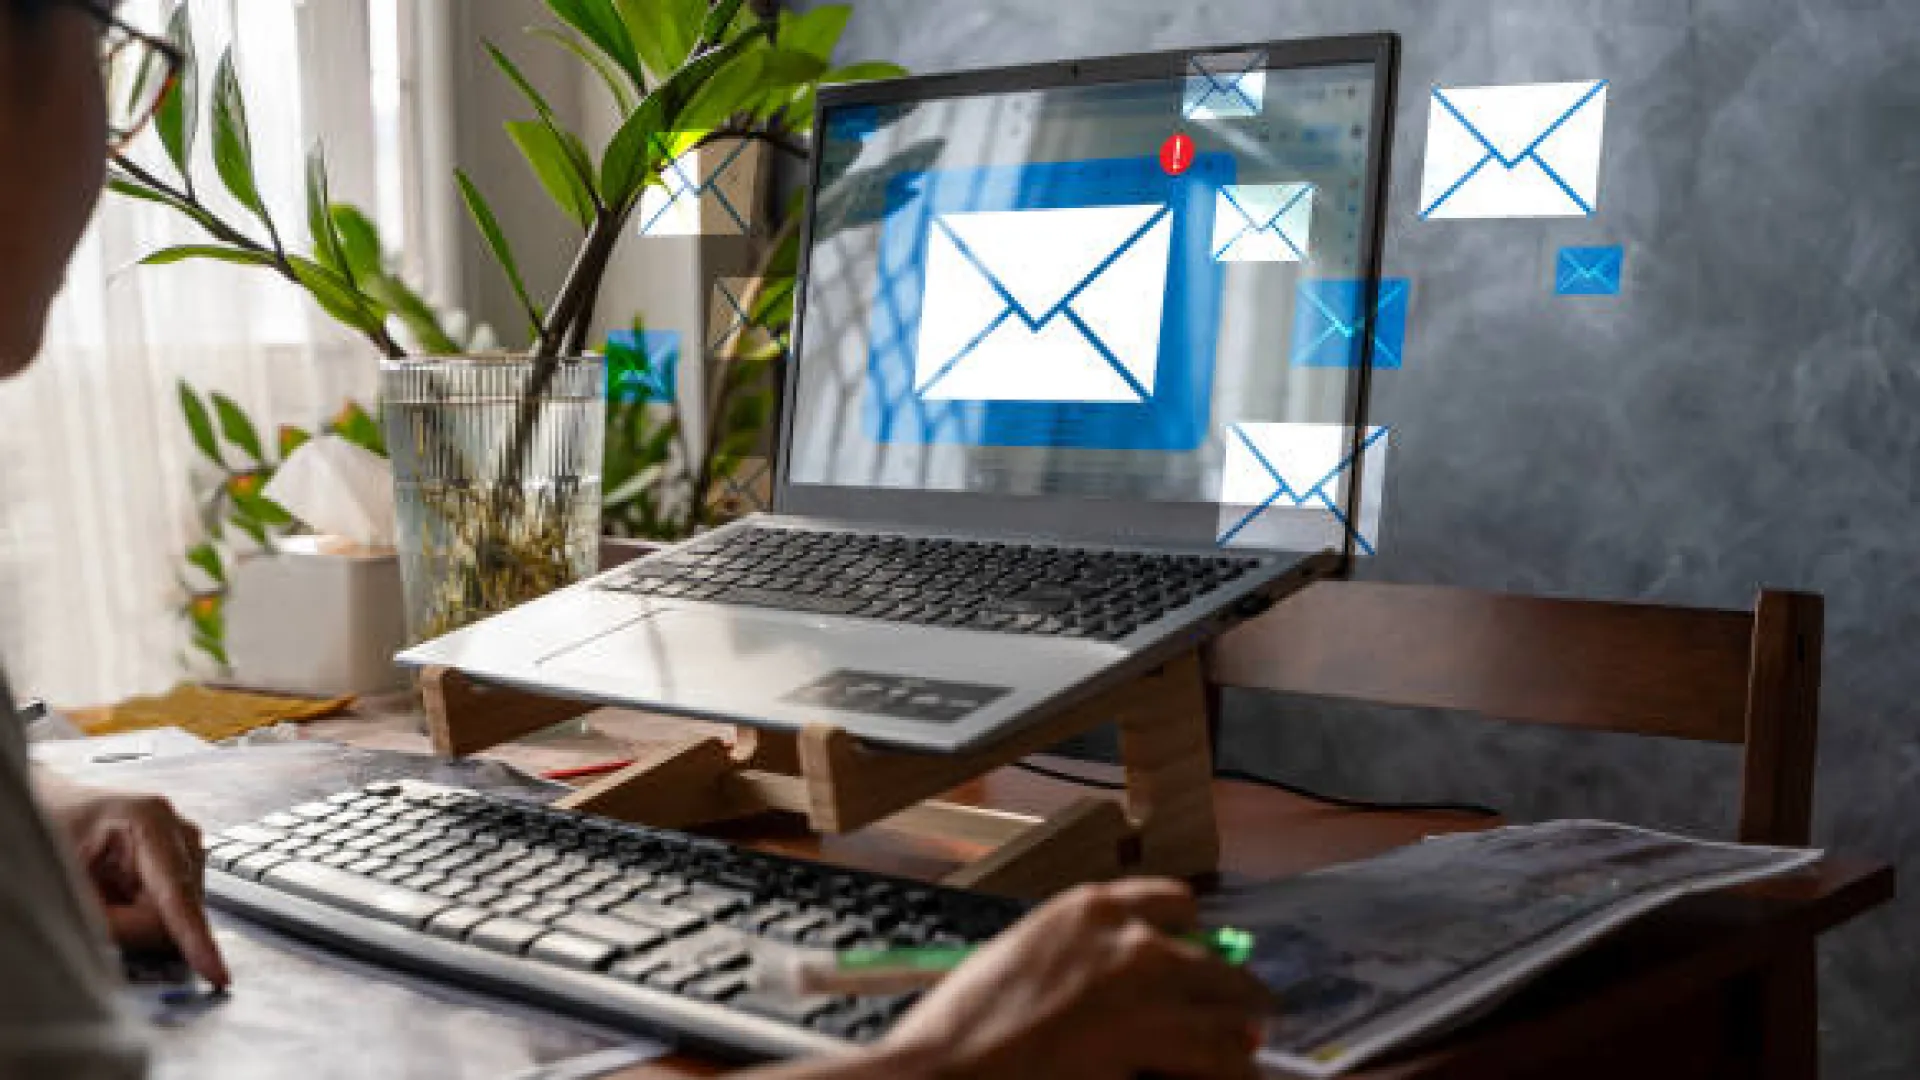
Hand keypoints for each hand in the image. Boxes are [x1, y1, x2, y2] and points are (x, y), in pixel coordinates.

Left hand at [35, 776, 230, 986]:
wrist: (51, 808)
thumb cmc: (50, 829)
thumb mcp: (65, 879)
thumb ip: (110, 920)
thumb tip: (156, 949)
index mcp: (149, 821)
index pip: (177, 893)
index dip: (195, 938)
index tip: (215, 973)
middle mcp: (178, 830)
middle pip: (179, 908)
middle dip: (142, 927)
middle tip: (96, 912)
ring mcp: (186, 844)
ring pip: (178, 911)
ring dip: (141, 920)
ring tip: (103, 894)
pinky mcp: (184, 860)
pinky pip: (173, 906)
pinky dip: (145, 914)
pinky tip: (120, 893)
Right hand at [876, 878, 1270, 1079]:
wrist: (940, 1073)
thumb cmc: (963, 1027)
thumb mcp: (1026, 959)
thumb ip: (1083, 959)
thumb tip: (1129, 989)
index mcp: (1092, 910)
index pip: (1179, 905)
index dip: (1193, 942)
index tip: (1197, 968)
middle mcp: (1131, 944)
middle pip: (1222, 968)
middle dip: (1231, 1003)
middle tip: (1238, 1032)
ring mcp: (1148, 998)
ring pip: (1235, 1023)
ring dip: (1236, 1047)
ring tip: (1235, 1069)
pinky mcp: (1153, 1048)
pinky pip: (1219, 1066)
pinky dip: (1222, 1076)